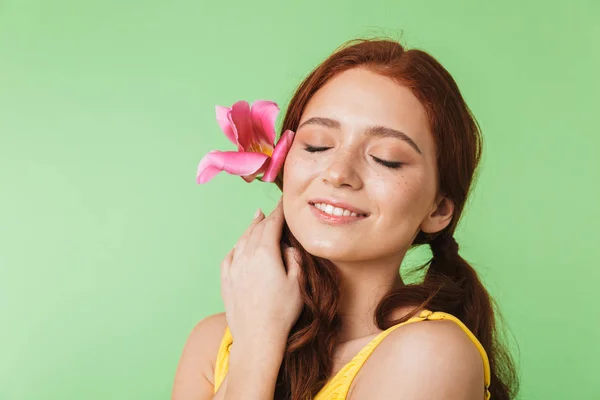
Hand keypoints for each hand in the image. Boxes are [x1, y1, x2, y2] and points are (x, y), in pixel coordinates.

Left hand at [220, 197, 302, 346]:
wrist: (257, 337)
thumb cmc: (282, 312)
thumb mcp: (297, 283)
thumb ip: (294, 258)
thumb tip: (287, 245)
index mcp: (265, 252)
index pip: (273, 224)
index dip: (280, 211)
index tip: (284, 202)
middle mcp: (246, 255)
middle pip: (257, 229)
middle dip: (266, 218)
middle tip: (273, 210)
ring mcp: (233, 267)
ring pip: (242, 239)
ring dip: (251, 228)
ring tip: (257, 219)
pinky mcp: (225, 279)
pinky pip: (231, 254)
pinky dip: (238, 245)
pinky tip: (240, 246)